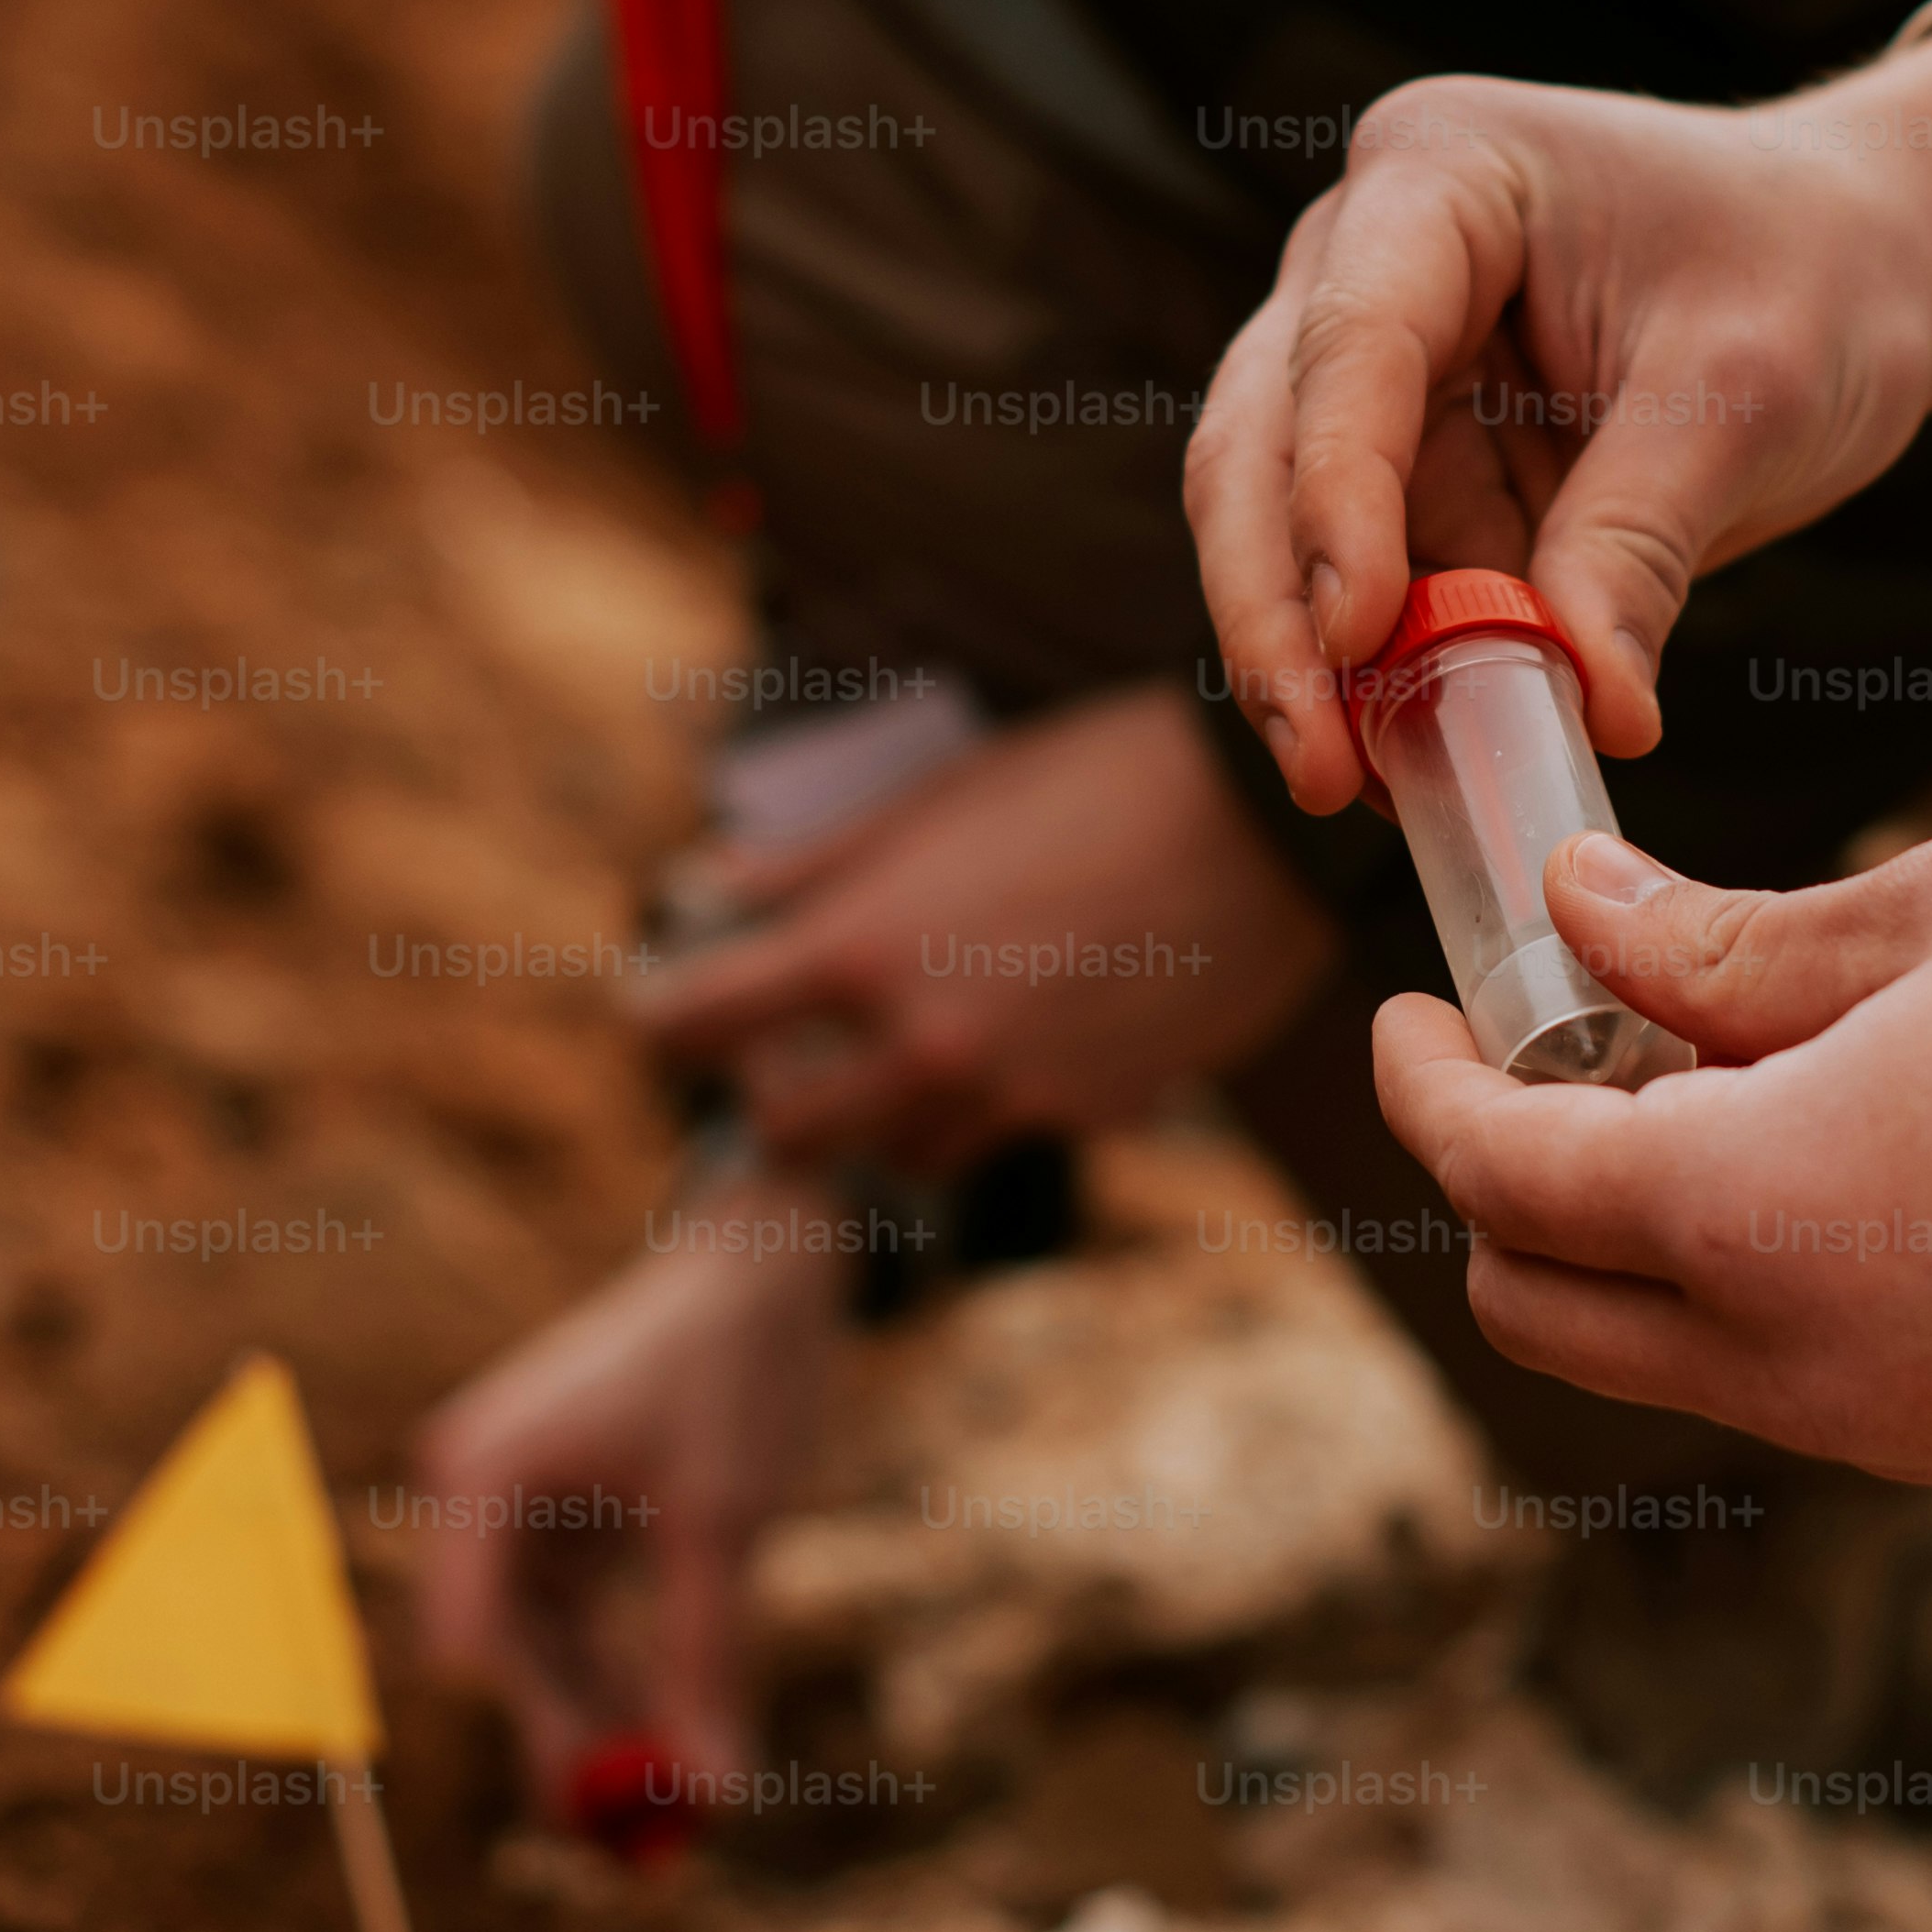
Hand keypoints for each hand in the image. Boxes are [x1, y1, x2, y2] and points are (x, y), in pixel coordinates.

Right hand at [406, 1196, 842, 1795]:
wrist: (762, 1263)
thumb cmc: (735, 1370)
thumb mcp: (726, 1524)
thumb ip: (706, 1658)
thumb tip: (712, 1792)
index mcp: (484, 1475)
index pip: (472, 1640)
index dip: (535, 1730)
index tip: (604, 1811)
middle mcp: (473, 1489)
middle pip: (499, 1655)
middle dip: (568, 1737)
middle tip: (643, 1837)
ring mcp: (506, 1502)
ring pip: (537, 1645)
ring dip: (597, 1711)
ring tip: (674, 1796)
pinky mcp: (551, 1513)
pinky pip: (567, 1615)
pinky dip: (612, 1666)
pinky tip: (669, 1729)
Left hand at [638, 679, 1336, 1172]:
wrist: (1261, 824)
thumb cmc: (1092, 778)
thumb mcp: (940, 797)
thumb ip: (817, 860)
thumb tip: (713, 883)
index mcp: (866, 946)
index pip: (699, 1019)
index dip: (669, 1018)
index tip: (678, 1011)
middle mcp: (925, 1040)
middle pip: (786, 1131)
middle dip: (775, 1098)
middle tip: (795, 1055)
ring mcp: (1010, 1092)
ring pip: (901, 1153)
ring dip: (888, 1114)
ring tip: (919, 1044)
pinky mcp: (1089, 1115)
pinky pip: (1009, 1130)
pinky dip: (997, 1101)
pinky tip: (1032, 1030)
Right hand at [1183, 26, 1931, 815]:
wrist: (1868, 260)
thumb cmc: (1820, 270)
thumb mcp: (1755, 392)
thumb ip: (1646, 537)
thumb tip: (1588, 705)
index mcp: (1440, 173)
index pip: (1353, 343)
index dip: (1333, 496)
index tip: (1355, 637)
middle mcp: (1367, 255)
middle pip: (1263, 441)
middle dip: (1278, 610)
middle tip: (1316, 761)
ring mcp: (1377, 363)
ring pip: (1284, 528)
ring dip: (1314, 665)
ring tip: (1358, 790)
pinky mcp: (1412, 460)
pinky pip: (1370, 580)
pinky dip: (1385, 673)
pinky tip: (1409, 766)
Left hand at [1372, 831, 1931, 1482]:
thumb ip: (1736, 938)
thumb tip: (1580, 918)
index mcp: (1755, 1218)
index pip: (1497, 1174)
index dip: (1427, 1081)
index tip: (1416, 1006)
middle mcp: (1797, 1365)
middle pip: (1541, 1306)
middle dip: (1501, 1182)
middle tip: (1560, 1042)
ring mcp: (1893, 1434)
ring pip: (1665, 1357)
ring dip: (1636, 1237)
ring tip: (1719, 1071)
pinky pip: (1795, 1380)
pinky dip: (1753, 1281)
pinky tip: (1849, 1147)